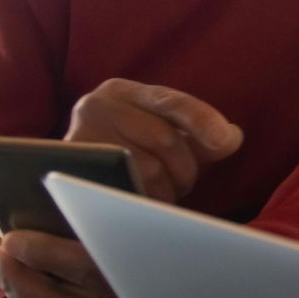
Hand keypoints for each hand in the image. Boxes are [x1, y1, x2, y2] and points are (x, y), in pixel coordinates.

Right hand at [66, 78, 242, 202]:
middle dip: (185, 169)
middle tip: (183, 184)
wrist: (67, 179)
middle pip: (165, 139)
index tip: (226, 141)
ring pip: (149, 171)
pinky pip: (128, 193)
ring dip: (167, 190)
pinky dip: (146, 203)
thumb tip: (231, 138)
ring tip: (162, 195)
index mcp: (122, 91)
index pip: (170, 101)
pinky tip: (149, 206)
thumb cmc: (126, 155)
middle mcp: (95, 106)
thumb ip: (198, 134)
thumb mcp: (160, 135)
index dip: (202, 120)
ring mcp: (80, 139)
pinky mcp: (73, 174)